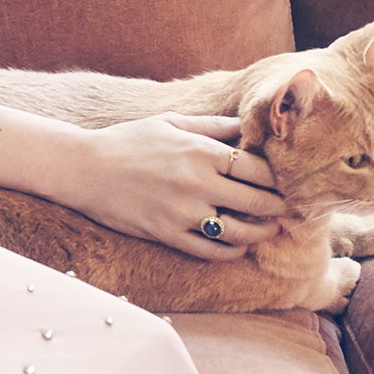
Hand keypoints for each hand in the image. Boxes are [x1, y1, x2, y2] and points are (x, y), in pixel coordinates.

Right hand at [61, 113, 285, 260]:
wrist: (85, 168)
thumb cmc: (128, 140)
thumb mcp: (171, 123)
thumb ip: (212, 126)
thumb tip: (246, 126)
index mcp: (201, 151)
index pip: (258, 169)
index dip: (278, 177)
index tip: (285, 182)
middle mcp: (197, 183)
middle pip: (258, 201)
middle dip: (280, 207)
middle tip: (289, 209)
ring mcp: (182, 212)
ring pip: (239, 231)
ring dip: (261, 233)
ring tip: (268, 229)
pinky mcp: (167, 234)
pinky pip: (210, 251)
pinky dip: (231, 251)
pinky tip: (237, 245)